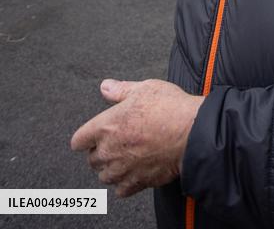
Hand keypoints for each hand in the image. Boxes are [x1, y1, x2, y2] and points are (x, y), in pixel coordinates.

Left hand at [71, 79, 203, 196]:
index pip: (78, 140)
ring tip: (126, 156)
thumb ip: (121, 90)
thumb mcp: (145, 88)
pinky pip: (121, 190)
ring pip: (105, 176)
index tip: (93, 135)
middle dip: (101, 151)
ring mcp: (122, 169)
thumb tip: (105, 87)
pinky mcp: (137, 182)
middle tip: (118, 141)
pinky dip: (126, 182)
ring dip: (112, 168)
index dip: (85, 136)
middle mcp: (109, 151)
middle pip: (91, 160)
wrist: (191, 131)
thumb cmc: (169, 107)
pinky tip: (135, 171)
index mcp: (106, 126)